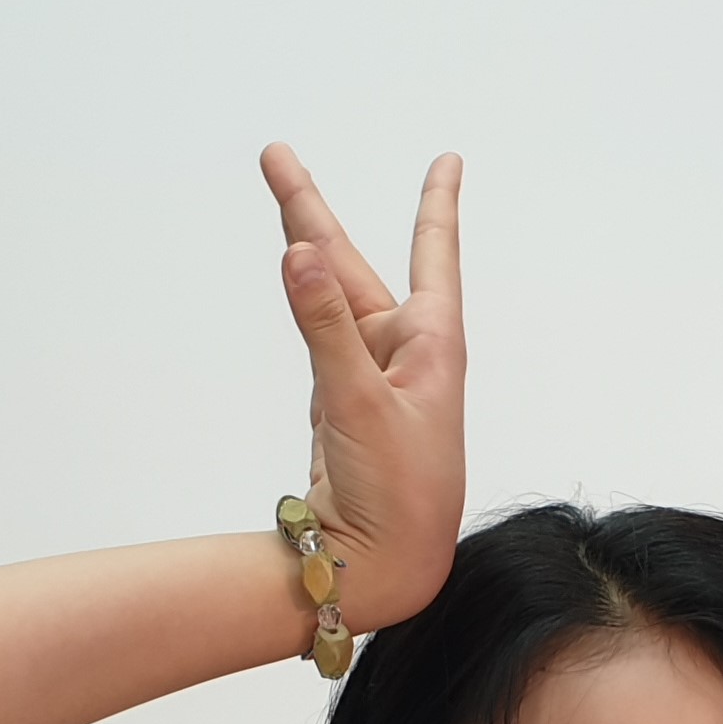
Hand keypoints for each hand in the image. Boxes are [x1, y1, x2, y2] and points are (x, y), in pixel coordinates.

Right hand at [262, 143, 467, 631]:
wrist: (383, 567)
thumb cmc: (397, 495)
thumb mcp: (356, 402)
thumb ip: (325, 324)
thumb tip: (298, 249)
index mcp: (431, 348)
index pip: (433, 256)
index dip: (436, 205)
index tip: (448, 160)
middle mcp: (405, 357)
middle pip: (353, 268)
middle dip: (314, 213)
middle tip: (274, 156)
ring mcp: (372, 381)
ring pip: (332, 300)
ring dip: (306, 249)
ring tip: (278, 184)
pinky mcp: (344, 407)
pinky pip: (323, 339)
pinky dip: (308, 305)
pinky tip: (297, 270)